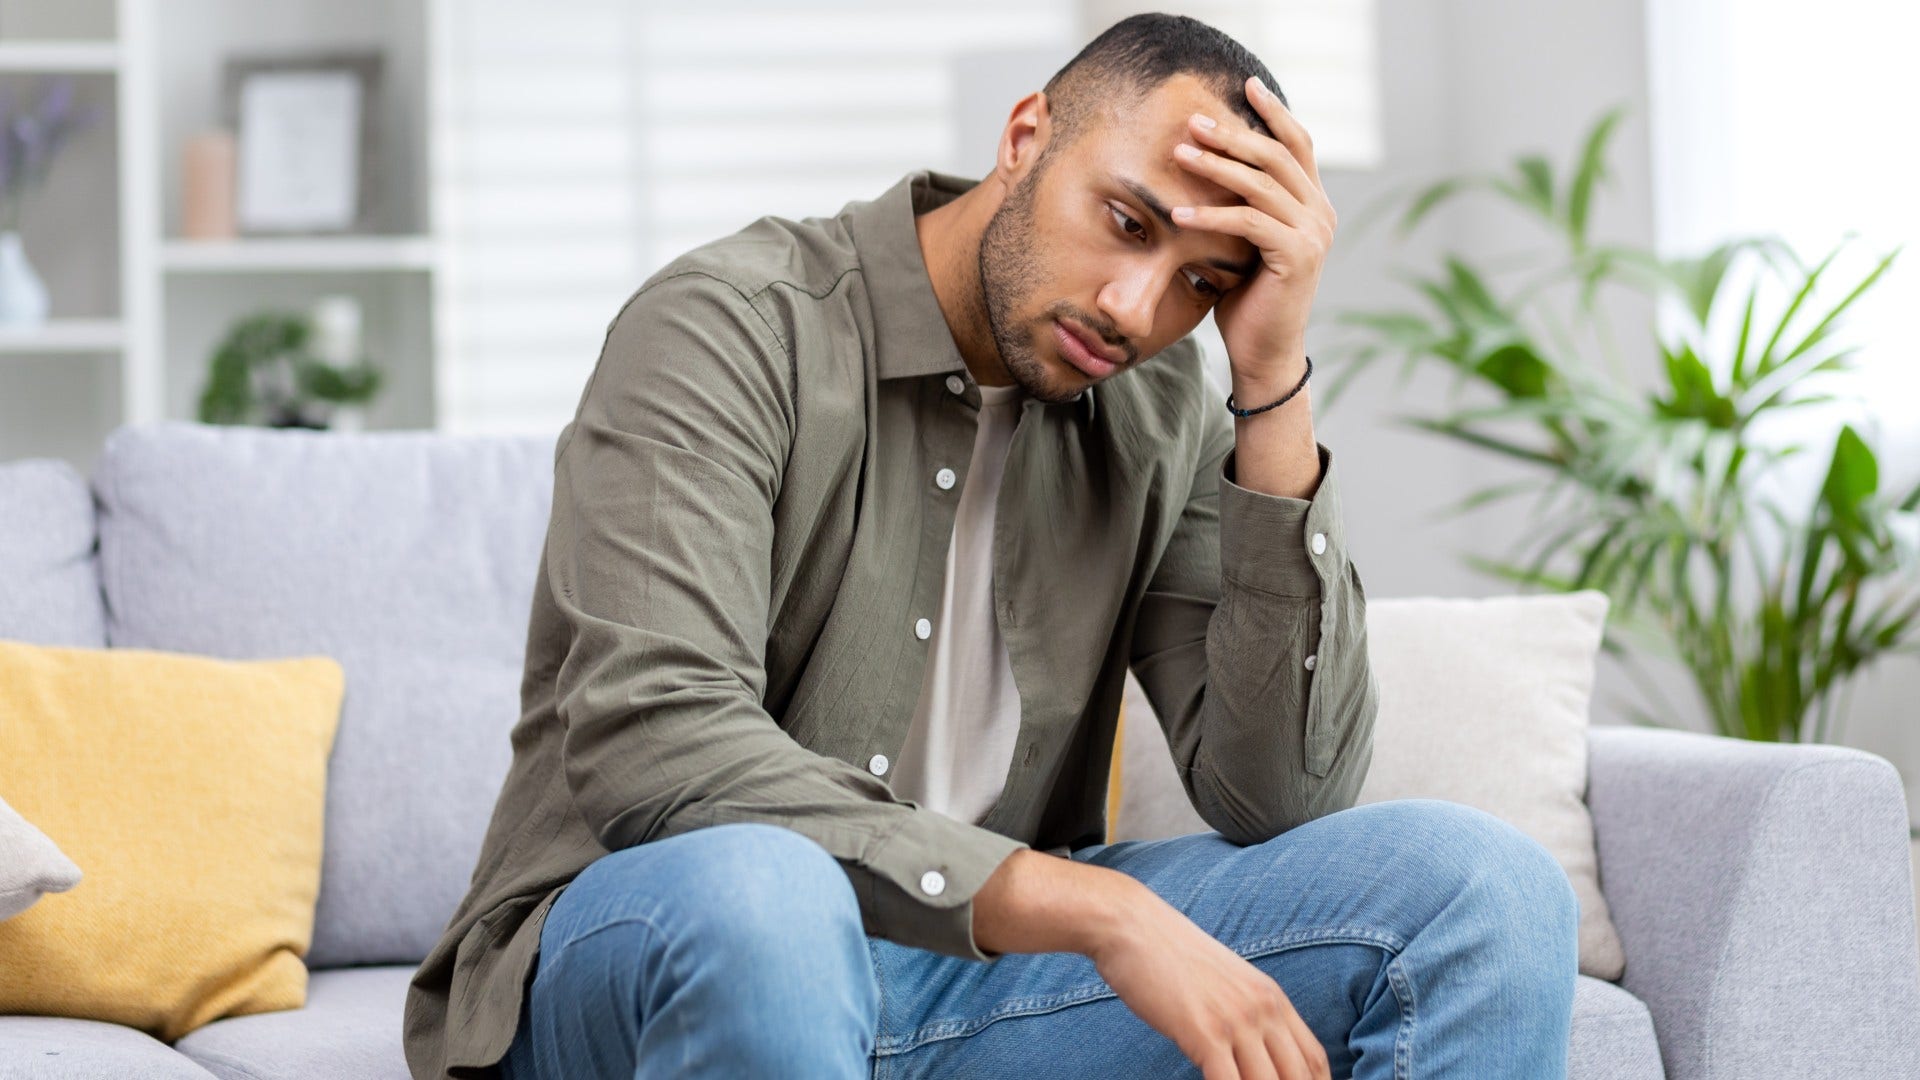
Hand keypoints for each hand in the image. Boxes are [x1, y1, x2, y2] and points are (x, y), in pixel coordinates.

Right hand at [1090, 886, 1331, 1079]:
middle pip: (1298, 1077)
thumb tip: (1250, 1049)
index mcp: (1271, 997)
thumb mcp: (1223, 980)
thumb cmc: (1168, 955)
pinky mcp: (1205, 1033)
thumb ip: (1244, 1011)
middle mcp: (1262, 1009)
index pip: (1313, 1058)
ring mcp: (1236, 1021)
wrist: (1132, 926)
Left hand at [1170, 75, 1337, 388]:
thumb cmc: (1248, 297)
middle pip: (1276, 156)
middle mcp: (1321, 214)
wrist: (1264, 351)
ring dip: (1216, 165)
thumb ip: (1246, 205)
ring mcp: (1313, 234)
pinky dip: (1211, 214)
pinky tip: (1178, 211)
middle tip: (1194, 121)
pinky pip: (1248, 222)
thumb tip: (1211, 164)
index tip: (1247, 84)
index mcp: (1314, 204)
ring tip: (1179, 154)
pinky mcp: (1297, 257)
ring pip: (1260, 184)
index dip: (1274, 112)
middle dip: (1233, 134)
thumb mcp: (1246, 242)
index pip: (1298, 144)